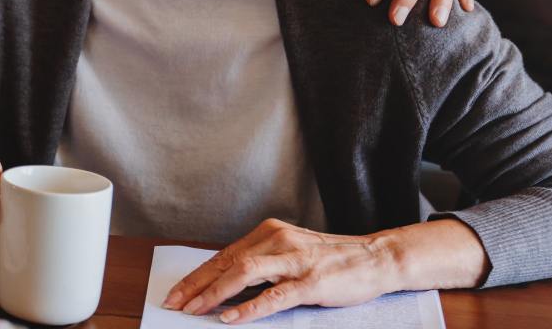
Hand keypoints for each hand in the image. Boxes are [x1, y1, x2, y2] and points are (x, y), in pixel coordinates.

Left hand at [161, 219, 487, 324]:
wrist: (376, 257)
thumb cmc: (331, 260)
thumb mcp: (289, 253)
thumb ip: (261, 264)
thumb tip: (223, 285)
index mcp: (268, 233)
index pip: (222, 256)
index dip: (196, 276)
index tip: (176, 292)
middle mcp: (276, 240)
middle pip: (225, 263)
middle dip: (195, 286)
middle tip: (174, 304)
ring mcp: (294, 260)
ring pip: (243, 274)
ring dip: (213, 294)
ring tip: (195, 311)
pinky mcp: (311, 281)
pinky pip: (274, 296)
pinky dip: (249, 307)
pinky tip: (231, 318)